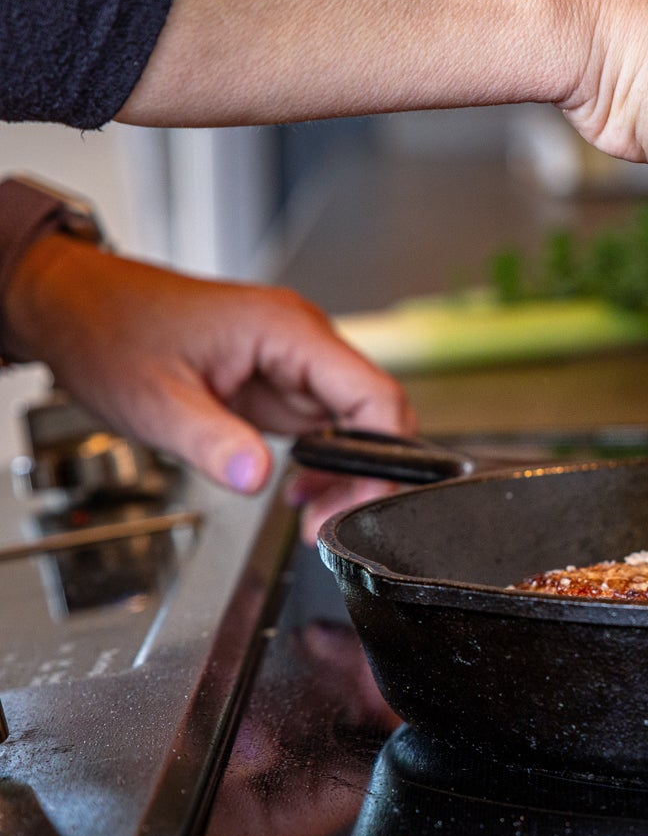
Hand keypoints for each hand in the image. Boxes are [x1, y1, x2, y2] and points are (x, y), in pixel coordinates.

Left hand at [3, 235, 412, 528]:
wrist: (75, 309)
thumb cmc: (109, 333)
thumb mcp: (155, 399)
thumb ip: (211, 441)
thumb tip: (258, 479)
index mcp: (288, 332)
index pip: (376, 396)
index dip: (384, 458)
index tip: (361, 504)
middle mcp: (303, 344)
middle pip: (374, 418)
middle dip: (363, 479)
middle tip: (327, 525)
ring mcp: (293, 364)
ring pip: (354, 429)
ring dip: (342, 478)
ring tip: (311, 518)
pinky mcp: (278, 383)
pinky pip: (322, 430)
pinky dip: (319, 467)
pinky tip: (293, 492)